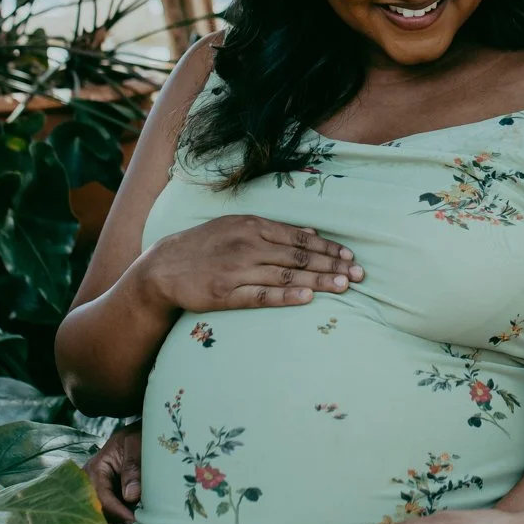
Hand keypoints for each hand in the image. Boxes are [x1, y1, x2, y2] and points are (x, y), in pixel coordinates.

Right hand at [85, 423, 142, 523]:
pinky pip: (92, 522)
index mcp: (95, 468)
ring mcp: (90, 495)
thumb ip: (133, 469)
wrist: (137, 435)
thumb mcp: (137, 446)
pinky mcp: (97, 503)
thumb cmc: (138, 438)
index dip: (116, 512)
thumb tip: (130, 496)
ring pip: (84, 522)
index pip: (101, 497)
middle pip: (87, 514)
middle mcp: (87, 484)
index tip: (133, 521)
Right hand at [137, 215, 364, 314]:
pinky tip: (307, 297)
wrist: (164, 267)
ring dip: (318, 280)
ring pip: (286, 274)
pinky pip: (262, 295)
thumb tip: (312, 232)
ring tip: (344, 286)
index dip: (328, 248)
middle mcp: (248, 245)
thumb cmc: (206, 246)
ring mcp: (238, 270)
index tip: (351, 257)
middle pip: (299, 256)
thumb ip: (274, 230)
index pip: (300, 238)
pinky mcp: (226, 294)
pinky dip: (286, 295)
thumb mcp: (238, 226)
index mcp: (253, 226)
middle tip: (359, 275)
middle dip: (332, 265)